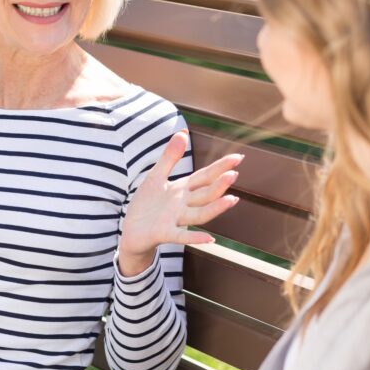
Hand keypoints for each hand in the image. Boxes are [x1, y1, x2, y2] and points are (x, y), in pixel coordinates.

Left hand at [118, 130, 243, 275]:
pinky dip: (195, 237)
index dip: (220, 167)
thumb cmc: (146, 205)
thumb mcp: (156, 177)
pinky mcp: (164, 233)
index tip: (238, 157)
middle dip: (220, 185)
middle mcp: (183, 205)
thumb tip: (183, 131)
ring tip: (231, 199)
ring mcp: (176, 220)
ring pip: (199, 214)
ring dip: (215, 208)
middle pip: (205, 194)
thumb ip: (170, 157)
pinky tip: (209, 238)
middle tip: (234, 174)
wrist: (131, 232)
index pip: (205, 176)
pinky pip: (181, 236)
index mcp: (182, 190)